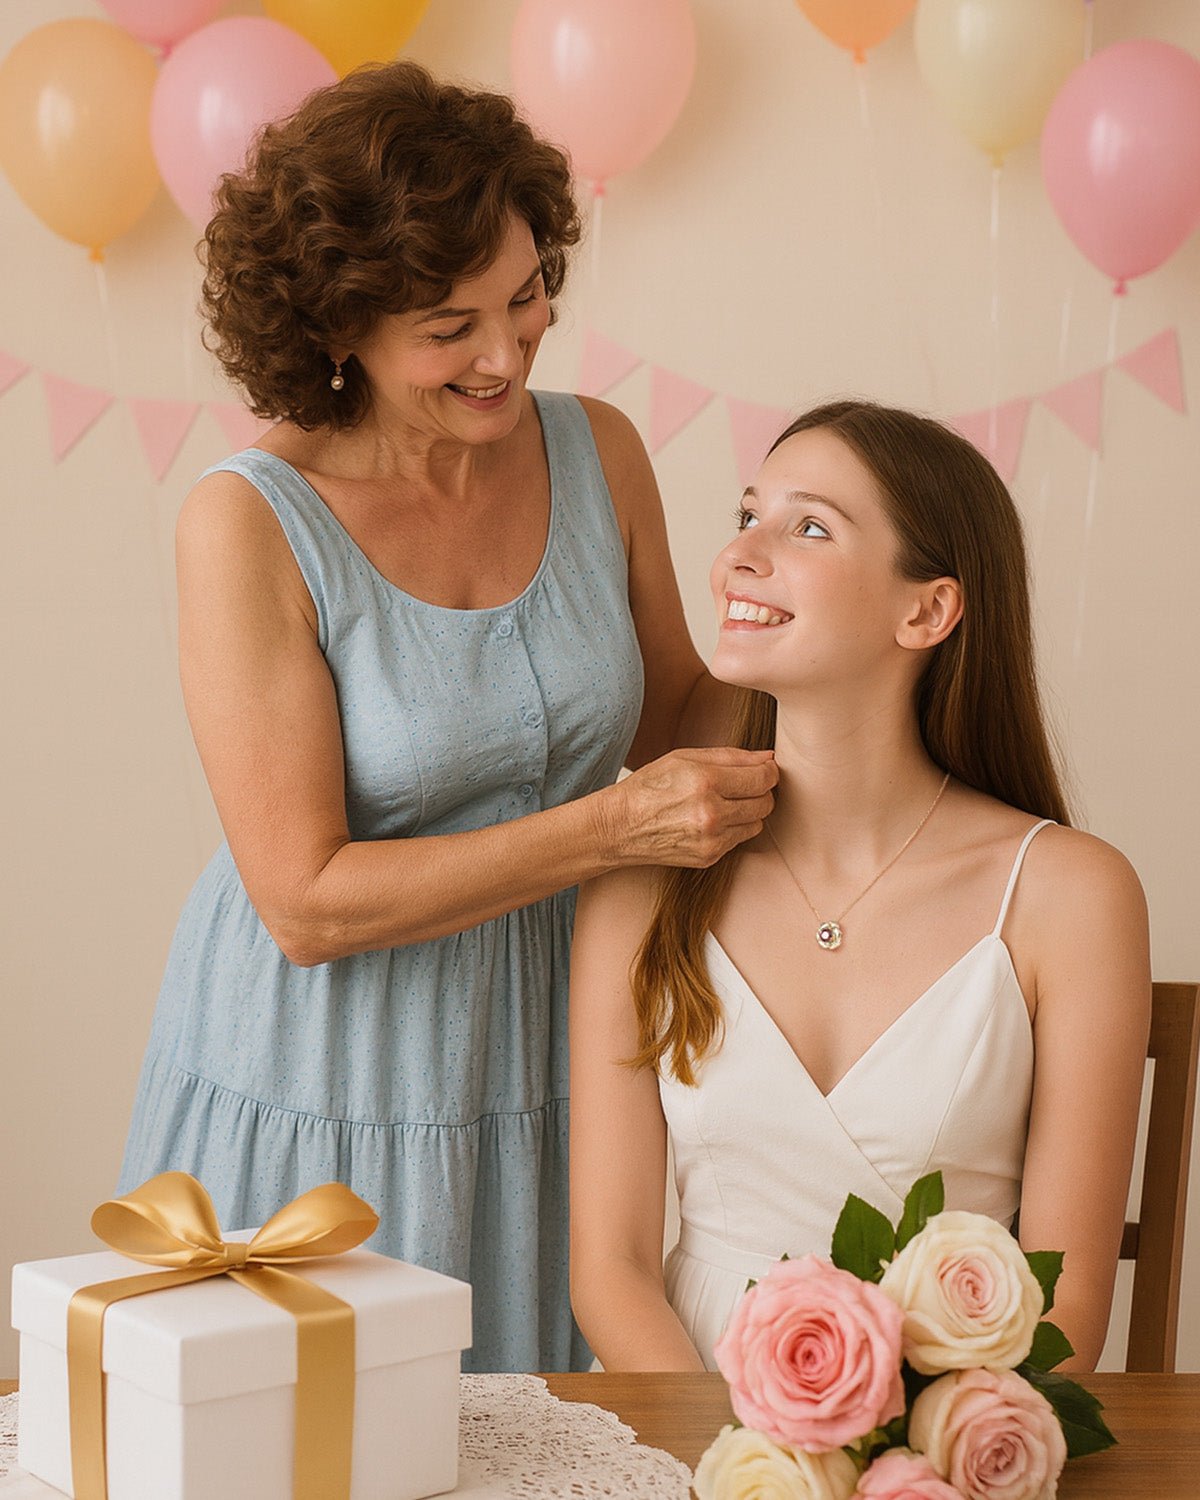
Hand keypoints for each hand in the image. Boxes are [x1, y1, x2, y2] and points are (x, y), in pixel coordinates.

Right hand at [600, 748, 776, 868]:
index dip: (768, 771)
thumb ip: (731, 756)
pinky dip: (733, 828)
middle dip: (760, 791)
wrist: (619, 827)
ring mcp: (711, 839)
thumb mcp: (685, 758)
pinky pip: (739, 839)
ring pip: (757, 823)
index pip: (763, 778)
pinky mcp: (709, 857)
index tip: (763, 769)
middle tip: (744, 785)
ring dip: (749, 811)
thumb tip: (767, 758)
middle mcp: (711, 812)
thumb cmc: (650, 787)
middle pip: (765, 802)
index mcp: (706, 781)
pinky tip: (712, 820)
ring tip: (725, 802)